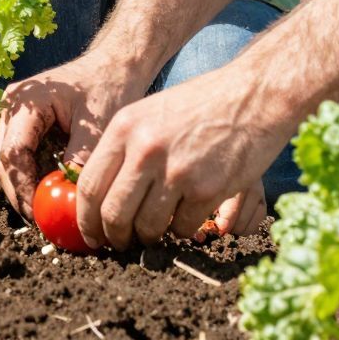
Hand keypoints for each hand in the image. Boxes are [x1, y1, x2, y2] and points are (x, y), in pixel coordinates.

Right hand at [0, 48, 144, 220]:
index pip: (12, 154)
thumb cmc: (108, 87)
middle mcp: (10, 108)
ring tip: (49, 212)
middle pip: (3, 163)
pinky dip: (31, 179)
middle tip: (45, 221)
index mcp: (25, 102)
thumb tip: (68, 202)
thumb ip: (79, 161)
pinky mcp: (22, 127)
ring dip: (25, 189)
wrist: (113, 66)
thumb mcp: (97, 127)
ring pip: (7, 165)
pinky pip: (19, 160)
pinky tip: (50, 194)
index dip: (23, 189)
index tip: (42, 214)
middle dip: (21, 195)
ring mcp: (12, 117)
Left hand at [76, 65, 287, 250]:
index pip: (89, 186)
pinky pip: (181, 228)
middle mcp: (145, 149)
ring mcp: (176, 171)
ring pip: (146, 227)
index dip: (86, 219)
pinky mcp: (205, 190)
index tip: (91, 234)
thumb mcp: (150, 113)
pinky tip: (188, 214)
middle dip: (114, 236)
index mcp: (124, 127)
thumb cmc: (201, 105)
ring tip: (156, 230)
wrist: (252, 96)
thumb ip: (124, 148)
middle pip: (113, 213)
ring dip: (149, 237)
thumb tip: (99, 193)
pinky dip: (182, 229)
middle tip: (120, 243)